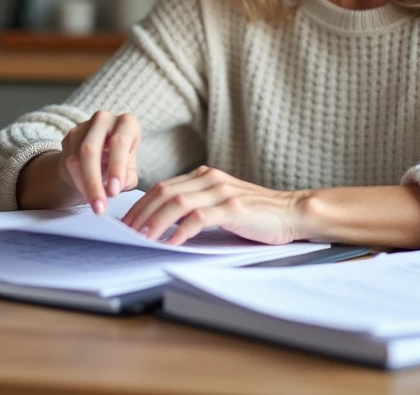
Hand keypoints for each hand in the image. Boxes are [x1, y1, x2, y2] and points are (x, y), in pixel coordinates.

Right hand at [58, 110, 140, 214]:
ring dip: (84, 186)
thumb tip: (115, 187)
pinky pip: (67, 162)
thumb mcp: (130, 171)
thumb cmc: (121, 163)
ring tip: (95, 205)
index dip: (116, 168)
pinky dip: (77, 182)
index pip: (119, 143)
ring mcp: (83, 125)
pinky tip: (86, 193)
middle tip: (99, 207)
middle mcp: (104, 119)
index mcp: (127, 123)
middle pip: (90, 150)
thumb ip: (126, 179)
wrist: (101, 156)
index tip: (113, 193)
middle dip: (93, 183)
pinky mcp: (69, 136)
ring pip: (76, 158)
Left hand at [120, 166, 307, 245]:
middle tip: (127, 232)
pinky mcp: (233, 208)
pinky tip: (171, 243)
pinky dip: (181, 231)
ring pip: (177, 203)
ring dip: (155, 222)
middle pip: (164, 192)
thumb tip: (164, 223)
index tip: (127, 222)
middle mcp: (210, 179)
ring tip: (142, 239)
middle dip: (141, 213)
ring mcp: (221, 192)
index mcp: (204, 176)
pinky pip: (199, 218)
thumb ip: (197, 206)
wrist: (292, 212)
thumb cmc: (256, 213)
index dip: (141, 204)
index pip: (163, 186)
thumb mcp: (222, 203)